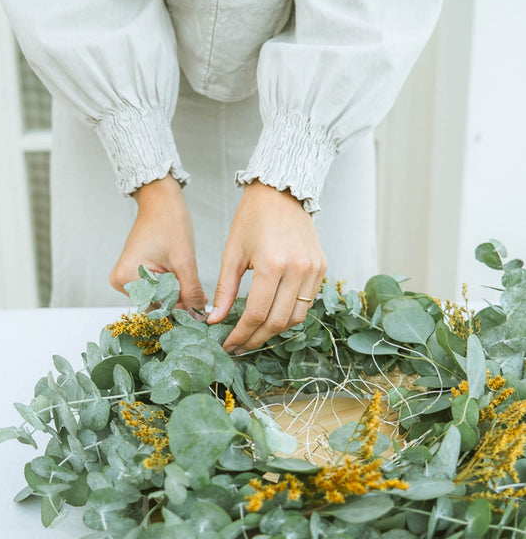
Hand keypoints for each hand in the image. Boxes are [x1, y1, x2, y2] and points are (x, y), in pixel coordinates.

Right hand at [109, 175, 206, 312]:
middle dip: (180, 306)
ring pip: (156, 301)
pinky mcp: (132, 276)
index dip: (181, 312)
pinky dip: (170, 292)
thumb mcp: (185, 262)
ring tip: (197, 295)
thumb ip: (192, 292)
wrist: (159, 202)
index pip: (157, 307)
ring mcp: (124, 279)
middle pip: (155, 306)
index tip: (200, 316)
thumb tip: (199, 317)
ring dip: (177, 300)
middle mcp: (120, 281)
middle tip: (202, 305)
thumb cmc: (169, 223)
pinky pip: (153, 292)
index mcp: (128, 277)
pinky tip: (186, 289)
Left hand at [208, 180, 326, 351]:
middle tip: (239, 346)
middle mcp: (298, 270)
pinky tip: (272, 316)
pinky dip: (288, 315)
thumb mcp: (232, 253)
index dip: (241, 334)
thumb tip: (215, 320)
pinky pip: (306, 303)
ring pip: (296, 318)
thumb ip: (224, 290)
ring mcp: (314, 270)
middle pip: (278, 322)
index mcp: (272, 265)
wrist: (282, 192)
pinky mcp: (322, 269)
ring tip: (254, 334)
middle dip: (256, 339)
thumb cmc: (252, 218)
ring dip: (274, 331)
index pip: (257, 314)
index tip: (228, 344)